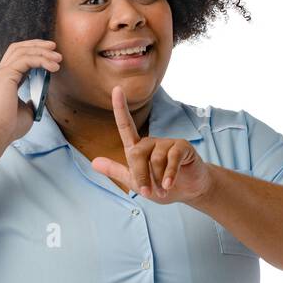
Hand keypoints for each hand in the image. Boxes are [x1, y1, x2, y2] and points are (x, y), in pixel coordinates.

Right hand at [0, 39, 61, 143]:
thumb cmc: (9, 127)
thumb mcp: (26, 112)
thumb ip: (31, 103)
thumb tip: (37, 100)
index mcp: (6, 81)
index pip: (19, 58)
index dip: (34, 52)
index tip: (51, 55)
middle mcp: (2, 74)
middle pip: (18, 48)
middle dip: (37, 45)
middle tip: (55, 47)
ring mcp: (2, 73)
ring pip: (22, 50)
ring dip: (42, 51)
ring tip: (58, 57)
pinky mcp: (6, 75)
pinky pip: (25, 59)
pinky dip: (41, 60)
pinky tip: (53, 67)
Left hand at [91, 85, 212, 202]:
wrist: (189, 191)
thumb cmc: (162, 186)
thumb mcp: (136, 183)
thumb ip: (116, 172)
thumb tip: (93, 162)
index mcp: (139, 148)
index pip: (126, 126)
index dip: (120, 108)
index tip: (116, 89)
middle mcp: (152, 142)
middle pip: (138, 153)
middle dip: (141, 175)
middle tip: (149, 193)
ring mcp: (168, 143)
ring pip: (155, 158)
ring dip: (158, 179)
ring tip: (163, 190)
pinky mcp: (182, 147)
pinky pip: (172, 159)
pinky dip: (169, 174)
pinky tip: (169, 184)